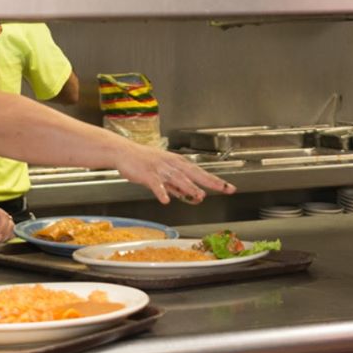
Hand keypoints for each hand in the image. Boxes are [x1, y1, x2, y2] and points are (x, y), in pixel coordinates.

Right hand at [113, 141, 235, 205]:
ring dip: (189, 187)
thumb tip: (188, 194)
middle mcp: (171, 164)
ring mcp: (160, 169)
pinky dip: (161, 192)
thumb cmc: (142, 161)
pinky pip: (156, 184)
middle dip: (210, 182)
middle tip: (224, 189)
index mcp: (177, 163)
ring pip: (177, 178)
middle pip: (194, 174)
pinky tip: (165, 200)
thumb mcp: (163, 171)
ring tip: (199, 196)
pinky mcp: (147, 174)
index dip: (214, 180)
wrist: (123, 152)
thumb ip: (175, 184)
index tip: (228, 187)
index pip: (200, 172)